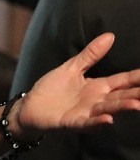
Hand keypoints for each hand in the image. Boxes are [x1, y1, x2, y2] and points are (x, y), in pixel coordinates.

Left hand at [16, 33, 139, 132]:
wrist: (30, 106)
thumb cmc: (52, 88)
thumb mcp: (72, 67)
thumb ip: (91, 54)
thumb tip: (110, 35)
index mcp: (97, 87)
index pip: (122, 81)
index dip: (137, 78)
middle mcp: (96, 101)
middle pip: (120, 97)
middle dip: (136, 95)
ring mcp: (85, 113)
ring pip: (107, 110)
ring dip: (122, 108)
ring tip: (136, 105)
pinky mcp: (71, 122)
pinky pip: (86, 123)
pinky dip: (97, 122)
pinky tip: (108, 119)